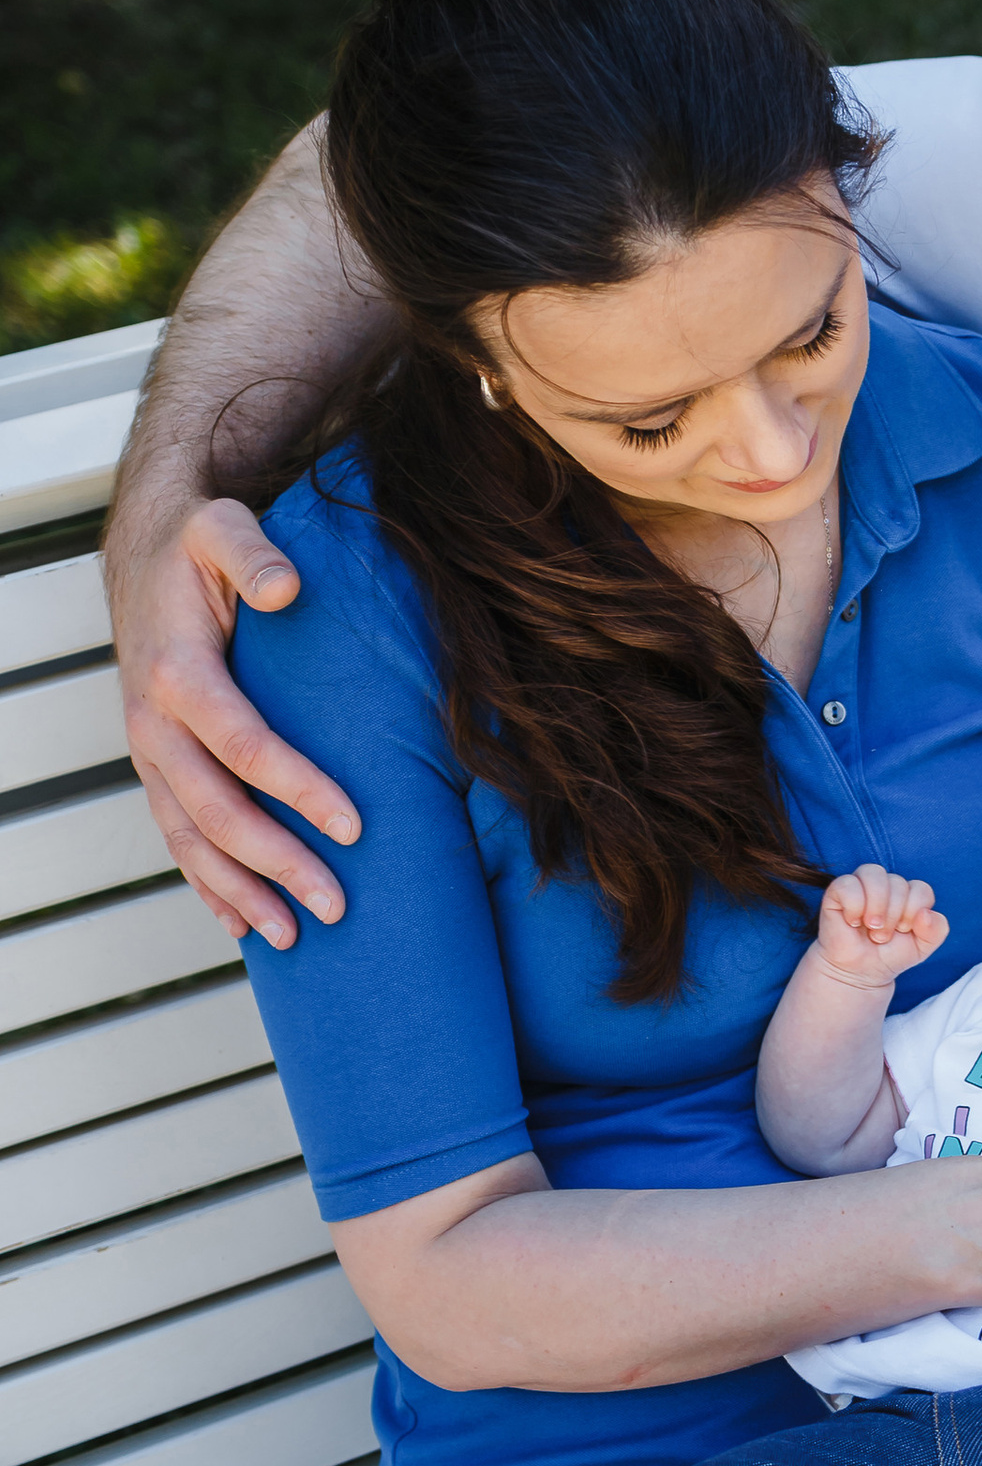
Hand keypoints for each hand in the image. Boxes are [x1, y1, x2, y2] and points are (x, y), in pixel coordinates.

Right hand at [107, 497, 360, 947]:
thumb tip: (286, 588)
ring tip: (293, 936)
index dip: (298, 789)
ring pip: (190, 838)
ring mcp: (152, 753)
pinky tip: (240, 924)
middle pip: (217, 811)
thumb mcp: (222, 528)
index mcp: (178, 675)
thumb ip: (252, 553)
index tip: (355, 826)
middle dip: (276, 863)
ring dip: (239, 891)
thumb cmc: (195, 544)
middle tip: (337, 905)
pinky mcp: (158, 766)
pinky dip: (206, 883)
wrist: (142, 553)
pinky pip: (176, 836)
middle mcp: (155, 724)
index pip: (244, 746)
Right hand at [813, 867, 947, 990]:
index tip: (903, 930)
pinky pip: (848, 884)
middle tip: (883, 936)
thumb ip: (937, 930)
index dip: (914, 912)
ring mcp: (861, 885)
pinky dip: (854, 905)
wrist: (860, 973)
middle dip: (894, 915)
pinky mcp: (837, 891)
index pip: (921, 889)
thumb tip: (925, 913)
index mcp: (908, 894)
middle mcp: (886, 885)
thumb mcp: (922, 948)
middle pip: (898, 882)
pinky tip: (853, 922)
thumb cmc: (890, 955)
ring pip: (873, 873)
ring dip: (876, 906)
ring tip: (872, 927)